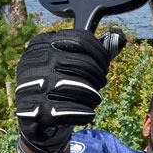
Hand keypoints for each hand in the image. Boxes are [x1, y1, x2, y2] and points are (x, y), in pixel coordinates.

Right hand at [16, 29, 125, 152]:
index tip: (105, 65)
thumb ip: (94, 50)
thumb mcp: (69, 61)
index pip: (80, 39)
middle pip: (83, 64)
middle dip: (99, 76)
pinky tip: (88, 114)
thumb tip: (120, 36)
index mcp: (41, 44)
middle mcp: (33, 62)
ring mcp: (33, 86)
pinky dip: (86, 113)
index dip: (100, 53)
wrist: (34, 116)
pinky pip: (73, 111)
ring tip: (95, 99)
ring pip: (80, 87)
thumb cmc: (57, 81)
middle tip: (101, 83)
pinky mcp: (36, 111)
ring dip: (94, 96)